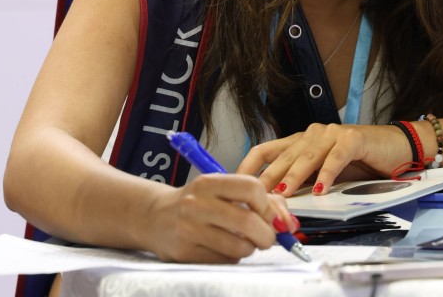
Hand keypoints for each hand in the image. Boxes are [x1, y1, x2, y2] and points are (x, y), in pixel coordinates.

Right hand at [142, 173, 297, 262]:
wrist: (153, 216)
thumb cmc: (196, 203)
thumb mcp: (221, 191)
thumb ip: (258, 201)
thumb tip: (288, 223)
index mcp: (208, 182)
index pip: (251, 187)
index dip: (268, 205)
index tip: (271, 216)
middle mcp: (196, 203)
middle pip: (248, 222)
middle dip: (267, 235)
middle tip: (267, 238)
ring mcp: (188, 229)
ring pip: (239, 247)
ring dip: (249, 249)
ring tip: (241, 242)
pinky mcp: (184, 252)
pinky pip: (224, 261)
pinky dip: (231, 258)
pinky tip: (221, 248)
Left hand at [235, 123, 409, 195]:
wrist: (396, 149)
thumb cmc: (359, 164)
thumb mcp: (323, 175)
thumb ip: (302, 183)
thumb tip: (273, 205)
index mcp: (299, 141)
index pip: (264, 150)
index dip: (248, 166)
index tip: (234, 185)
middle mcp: (311, 134)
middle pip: (282, 157)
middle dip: (266, 178)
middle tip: (253, 197)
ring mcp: (331, 134)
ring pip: (306, 157)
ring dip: (292, 178)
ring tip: (281, 196)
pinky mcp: (353, 139)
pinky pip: (336, 158)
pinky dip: (326, 175)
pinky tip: (320, 190)